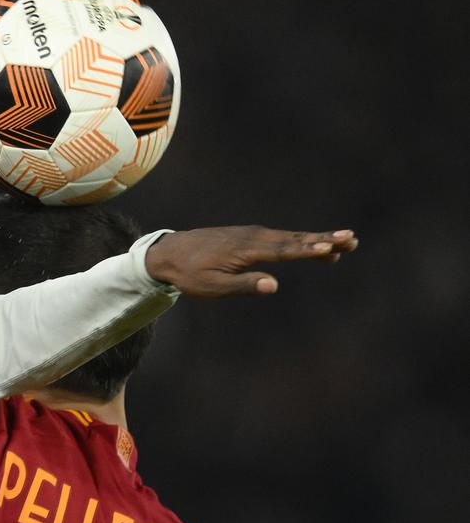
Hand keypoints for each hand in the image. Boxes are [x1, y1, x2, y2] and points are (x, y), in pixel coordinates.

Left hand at [145, 226, 357, 296]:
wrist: (170, 253)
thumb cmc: (190, 274)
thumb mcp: (213, 287)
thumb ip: (244, 286)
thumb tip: (273, 286)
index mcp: (248, 249)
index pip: (285, 250)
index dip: (309, 250)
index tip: (331, 249)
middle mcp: (255, 237)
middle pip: (295, 239)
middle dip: (325, 240)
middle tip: (352, 239)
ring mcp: (253, 235)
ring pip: (291, 237)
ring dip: (318, 240)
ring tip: (344, 242)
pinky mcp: (250, 237)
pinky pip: (281, 238)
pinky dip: (301, 241)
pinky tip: (314, 245)